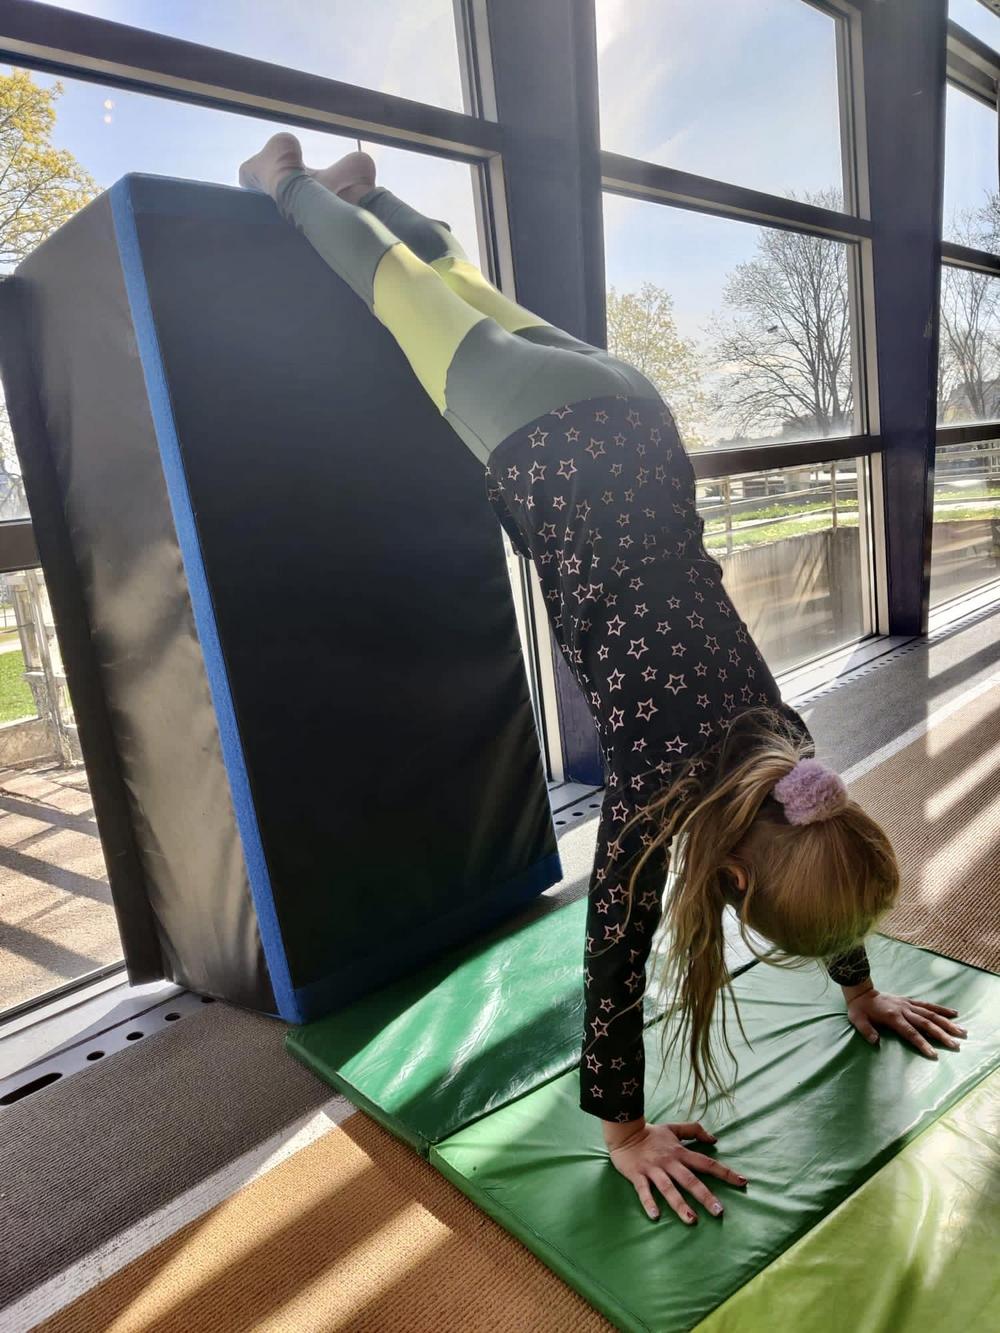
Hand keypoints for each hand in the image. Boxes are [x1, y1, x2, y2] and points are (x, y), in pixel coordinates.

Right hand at [604, 1119, 746, 1223]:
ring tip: (692, 1221)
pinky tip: (655, 1216)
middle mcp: (669, 1162)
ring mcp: (653, 1170)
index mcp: (680, 1152)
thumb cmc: (651, 1133)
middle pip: (690, 1180)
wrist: (624, 1131)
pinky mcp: (637, 1175)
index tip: (742, 1182)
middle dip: (705, 1196)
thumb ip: (694, 1130)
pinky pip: (644, 1191)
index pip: (707, 1163)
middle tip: (719, 1212)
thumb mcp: (674, 1128)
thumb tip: (714, 1138)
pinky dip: (649, 1202)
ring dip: (680, 1205)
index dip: (725, 1172)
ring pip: (669, 1189)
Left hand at [846, 986, 967, 1057]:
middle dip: (942, 1035)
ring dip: (947, 1023)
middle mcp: (904, 1010)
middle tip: (956, 1045)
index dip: (922, 1043)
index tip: (934, 1054)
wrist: (861, 991)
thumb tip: (875, 1042)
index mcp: (892, 1017)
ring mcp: (908, 1005)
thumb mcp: (858, 1020)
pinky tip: (954, 1014)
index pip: (910, 1032)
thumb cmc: (860, 1010)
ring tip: (962, 1032)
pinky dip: (941, 1009)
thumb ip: (867, 1031)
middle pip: (926, 1023)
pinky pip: (928, 1005)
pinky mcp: (910, 1001)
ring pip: (931, 1014)